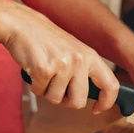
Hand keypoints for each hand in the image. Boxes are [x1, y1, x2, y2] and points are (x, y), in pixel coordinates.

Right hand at [0, 4, 118, 113]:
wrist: (22, 24)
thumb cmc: (46, 40)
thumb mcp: (74, 51)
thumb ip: (84, 71)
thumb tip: (92, 96)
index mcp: (90, 56)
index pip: (111, 85)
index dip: (106, 102)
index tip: (97, 108)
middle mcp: (79, 60)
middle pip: (78, 101)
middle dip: (65, 100)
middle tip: (57, 87)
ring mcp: (63, 64)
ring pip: (56, 99)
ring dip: (47, 91)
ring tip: (44, 72)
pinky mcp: (44, 69)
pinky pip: (40, 92)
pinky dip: (35, 85)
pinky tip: (34, 69)